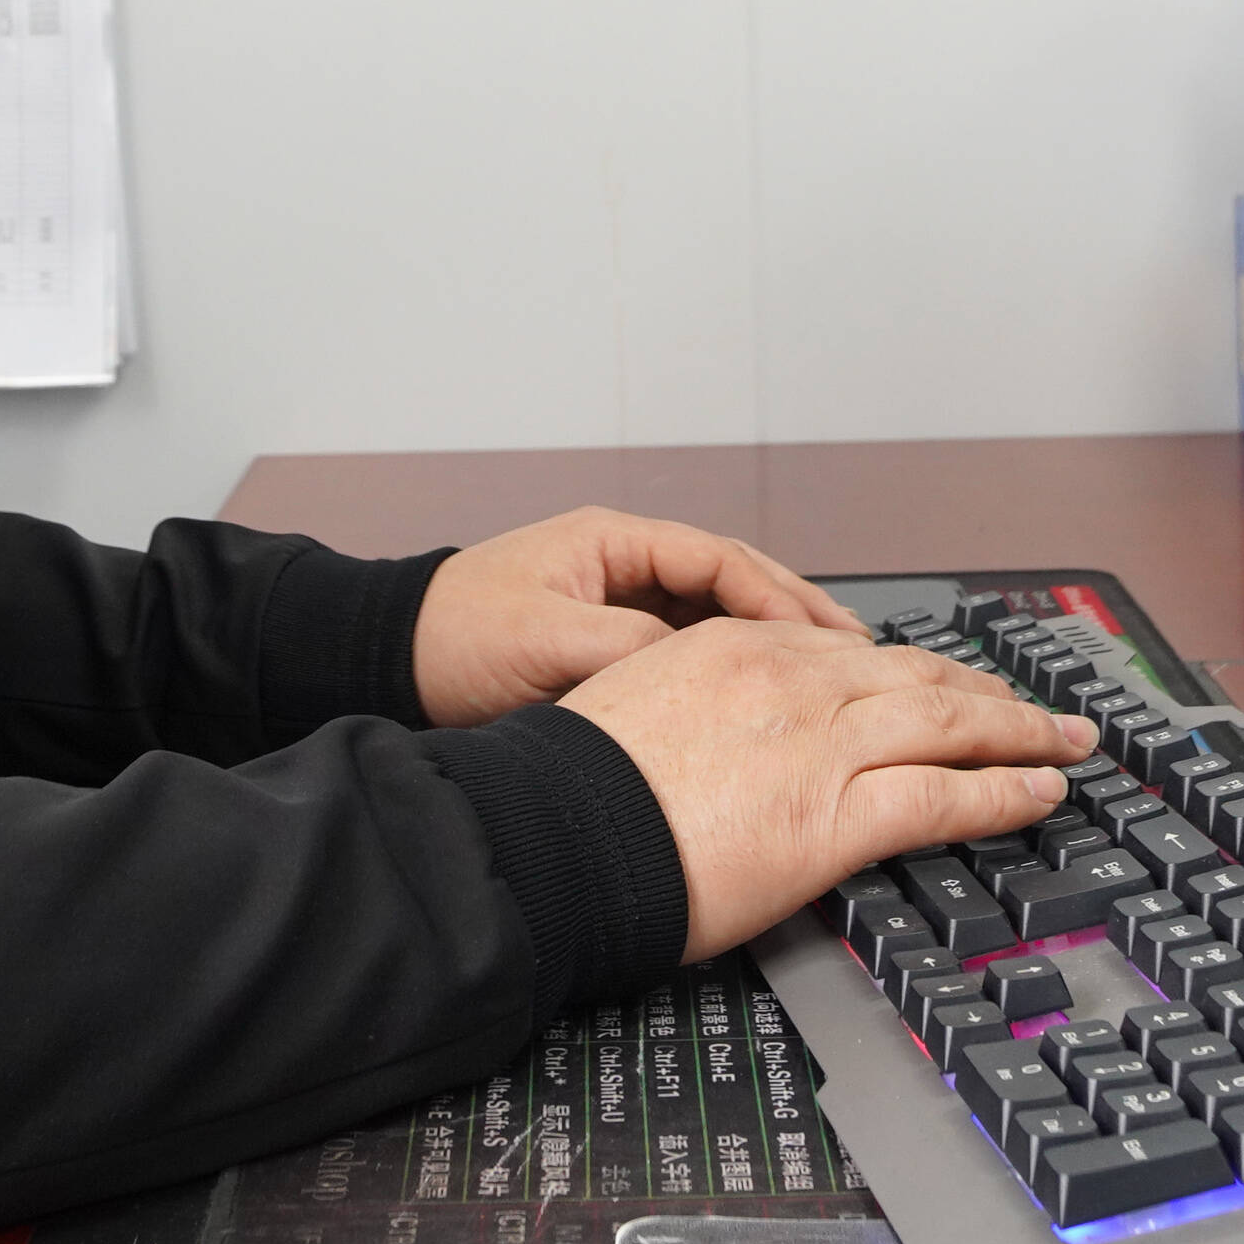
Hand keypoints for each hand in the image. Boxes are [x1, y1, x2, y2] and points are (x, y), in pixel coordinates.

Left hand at [409, 505, 862, 726]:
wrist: (389, 663)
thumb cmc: (450, 640)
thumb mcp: (543, 644)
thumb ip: (625, 649)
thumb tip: (697, 664)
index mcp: (614, 543)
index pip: (722, 560)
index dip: (780, 598)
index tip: (823, 637)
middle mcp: (625, 565)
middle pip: (734, 584)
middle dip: (796, 617)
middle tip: (855, 652)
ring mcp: (620, 603)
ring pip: (716, 619)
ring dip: (769, 644)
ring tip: (827, 677)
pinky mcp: (610, 644)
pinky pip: (686, 650)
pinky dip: (728, 669)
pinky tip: (760, 700)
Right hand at [552, 620, 1084, 957]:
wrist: (550, 833)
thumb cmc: (573, 789)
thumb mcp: (635, 708)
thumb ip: (698, 709)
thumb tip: (723, 739)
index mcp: (736, 648)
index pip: (850, 652)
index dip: (912, 669)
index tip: (942, 682)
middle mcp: (790, 680)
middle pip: (917, 676)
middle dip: (988, 691)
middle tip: (1036, 708)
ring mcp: (820, 744)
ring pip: (948, 722)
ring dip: (1019, 732)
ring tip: (1063, 744)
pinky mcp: (836, 815)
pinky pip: (945, 796)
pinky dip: (1003, 792)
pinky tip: (1038, 793)